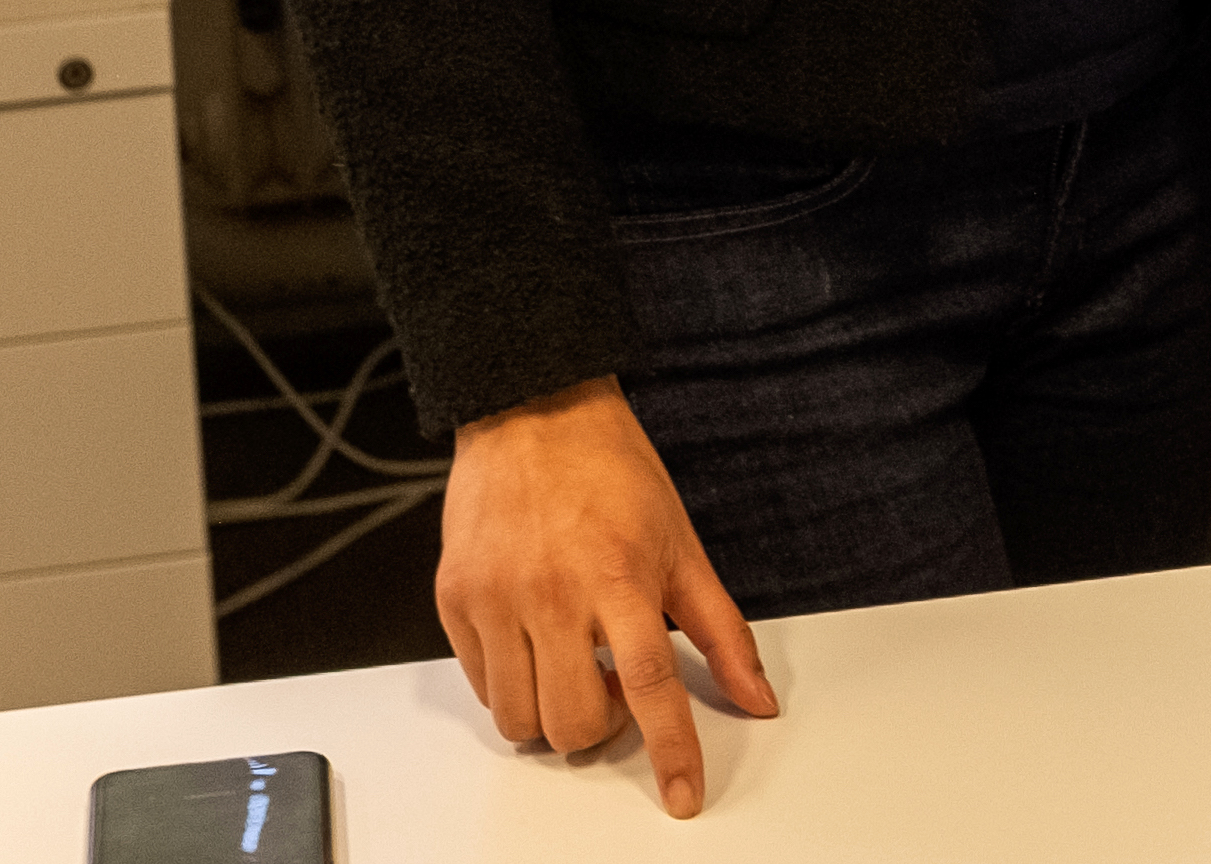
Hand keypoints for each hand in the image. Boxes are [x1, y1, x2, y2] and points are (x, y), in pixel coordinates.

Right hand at [438, 377, 777, 817]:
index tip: (682, 796)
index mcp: (620, 579)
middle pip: (575, 722)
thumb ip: (721, 629)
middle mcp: (552, 594)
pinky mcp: (453, 601)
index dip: (671, 749)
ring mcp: (495, 600)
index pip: (651, 686)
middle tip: (613, 687)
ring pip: (520, 721)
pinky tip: (534, 643)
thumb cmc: (613, 472)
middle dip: (601, 729)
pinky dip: (511, 686)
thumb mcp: (683, 545)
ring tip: (572, 664)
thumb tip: (758, 696)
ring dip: (552, 716)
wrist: (534, 413)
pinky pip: (480, 688)